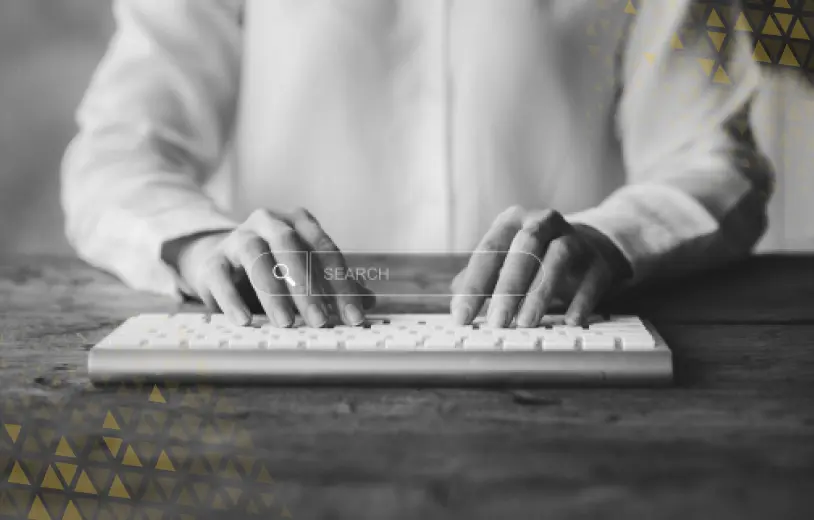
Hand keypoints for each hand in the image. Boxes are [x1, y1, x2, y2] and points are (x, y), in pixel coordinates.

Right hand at [165, 208, 374, 326]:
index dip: (342, 284)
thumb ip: (335, 285)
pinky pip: (221, 276)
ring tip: (286, 323)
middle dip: (308, 286)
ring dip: (273, 292)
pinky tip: (244, 321)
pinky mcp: (212, 260)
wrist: (219, 260)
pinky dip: (231, 299)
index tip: (355, 316)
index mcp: (298, 222)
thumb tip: (369, 302)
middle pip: (291, 247)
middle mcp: (268, 222)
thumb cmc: (274, 266)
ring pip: (256, 258)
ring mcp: (238, 238)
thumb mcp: (305, 272)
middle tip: (320, 320)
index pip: (325, 249)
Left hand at [450, 206, 630, 327]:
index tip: (462, 316)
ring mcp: (575, 239)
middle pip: (525, 248)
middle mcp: (543, 223)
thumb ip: (479, 278)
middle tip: (497, 321)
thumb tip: (457, 303)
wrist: (589, 246)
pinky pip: (591, 280)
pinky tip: (570, 320)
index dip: (475, 284)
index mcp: (512, 222)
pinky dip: (581, 301)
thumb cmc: (533, 257)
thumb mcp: (504, 260)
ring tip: (526, 323)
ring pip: (557, 258)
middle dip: (509, 286)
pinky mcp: (598, 262)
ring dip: (540, 292)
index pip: (489, 250)